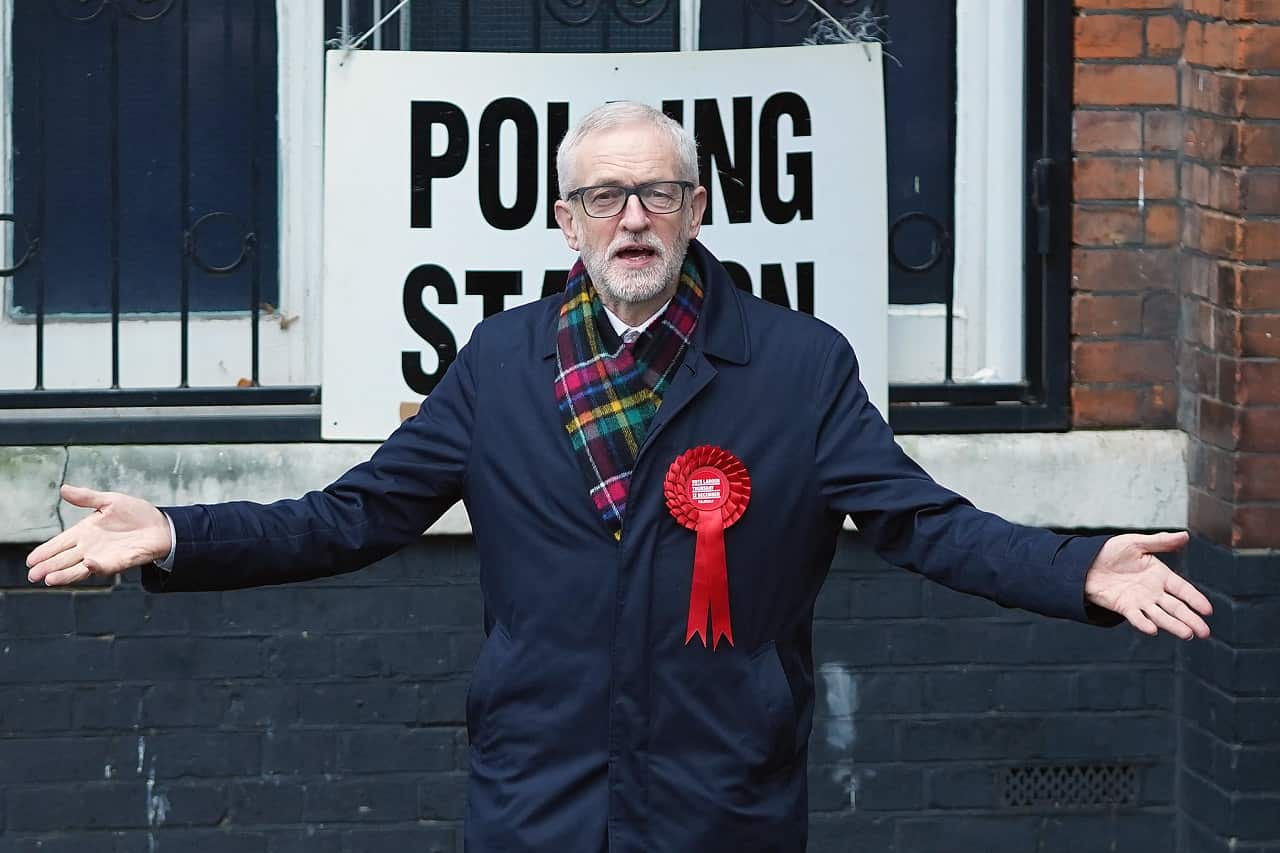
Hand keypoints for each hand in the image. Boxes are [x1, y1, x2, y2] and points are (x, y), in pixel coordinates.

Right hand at [26, 485, 170, 586]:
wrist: (162, 525)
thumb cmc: (136, 514)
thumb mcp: (109, 501)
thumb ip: (86, 498)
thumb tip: (63, 489)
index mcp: (85, 532)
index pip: (59, 544)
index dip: (45, 552)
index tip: (30, 561)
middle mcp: (90, 547)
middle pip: (64, 559)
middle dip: (48, 567)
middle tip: (32, 575)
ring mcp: (103, 556)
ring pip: (78, 568)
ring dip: (64, 574)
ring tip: (49, 579)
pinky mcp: (119, 562)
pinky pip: (105, 566)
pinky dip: (96, 566)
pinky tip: (87, 564)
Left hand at [1084, 531, 1211, 639]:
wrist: (1084, 562)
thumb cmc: (1110, 552)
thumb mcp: (1136, 543)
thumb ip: (1160, 542)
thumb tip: (1185, 535)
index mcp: (1160, 575)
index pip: (1183, 589)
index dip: (1195, 599)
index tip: (1208, 610)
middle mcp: (1153, 591)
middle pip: (1176, 607)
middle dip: (1191, 619)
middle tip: (1204, 632)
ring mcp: (1139, 601)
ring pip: (1161, 616)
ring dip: (1174, 625)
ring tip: (1187, 634)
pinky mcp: (1124, 607)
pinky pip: (1136, 617)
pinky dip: (1144, 623)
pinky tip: (1153, 630)